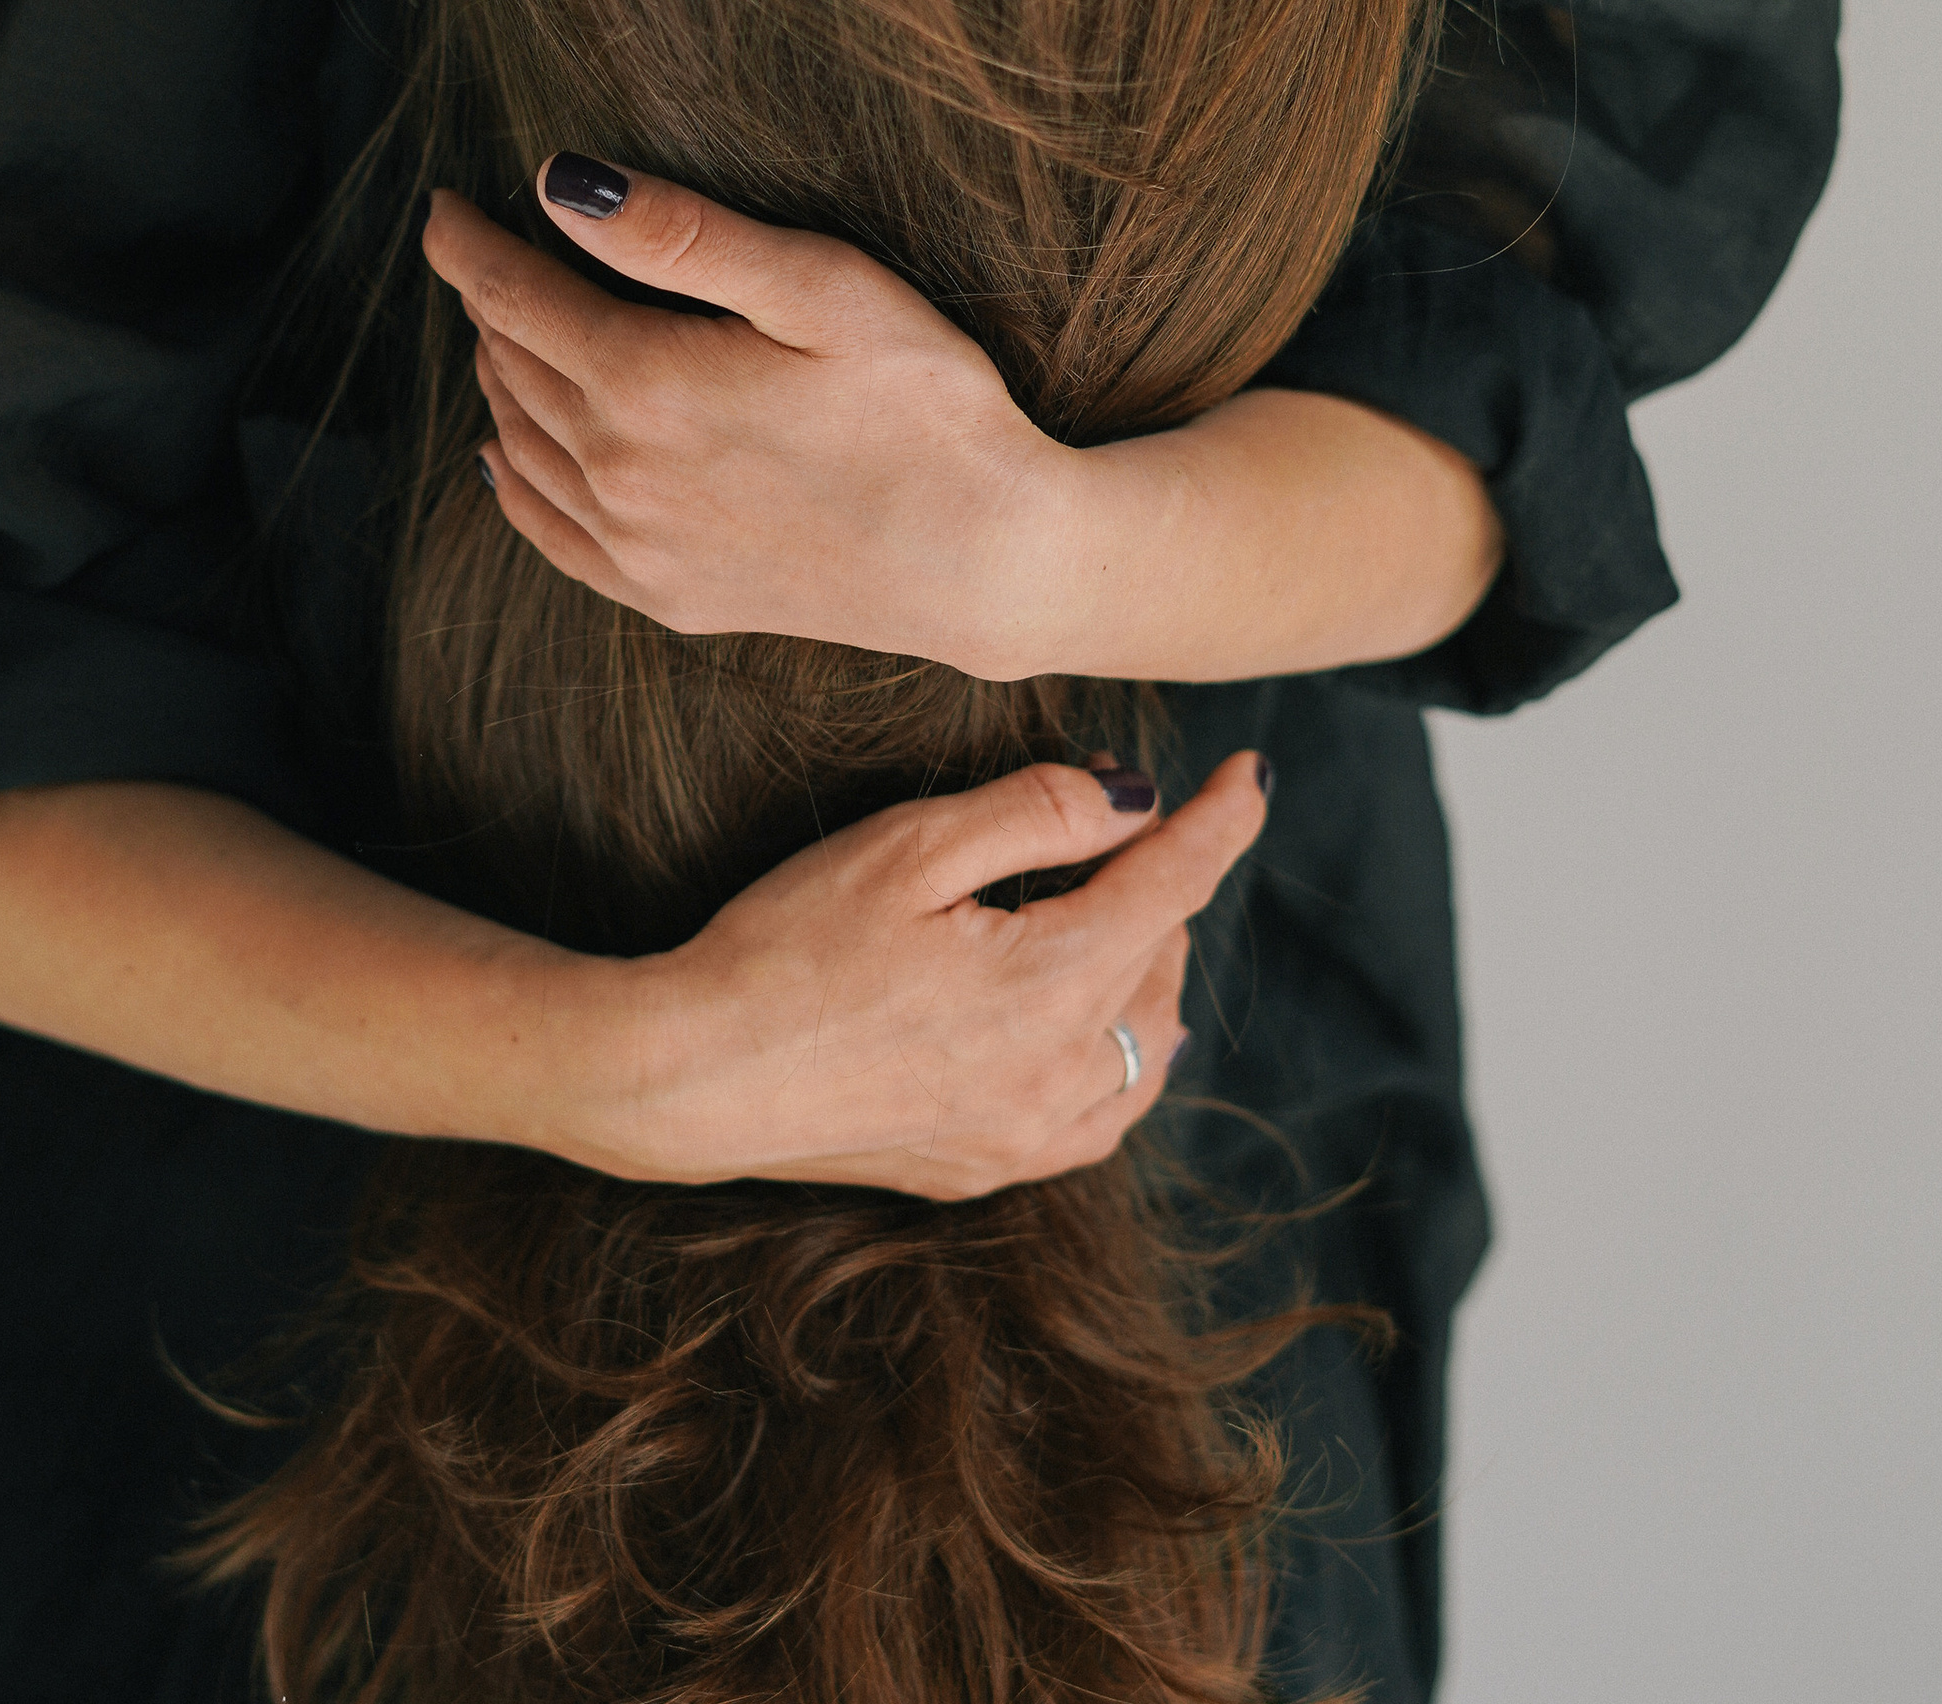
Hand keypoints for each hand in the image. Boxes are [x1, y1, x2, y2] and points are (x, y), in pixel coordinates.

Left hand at [425, 154, 1505, 685]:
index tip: (443, 206)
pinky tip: (504, 456)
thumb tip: (559, 185)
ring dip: (499, 381)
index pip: (514, 297)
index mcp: (645, 384)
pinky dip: (511, 483)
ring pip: (519, 445)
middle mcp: (618, 474)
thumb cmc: (930, 410)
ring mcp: (637, 547)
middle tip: (489, 252)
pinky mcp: (668, 596)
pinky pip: (549, 534)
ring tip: (503, 331)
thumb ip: (683, 237)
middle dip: (489, 302)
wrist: (991, 564)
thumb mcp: (822, 289)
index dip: (468, 245)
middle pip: (511, 368)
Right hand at [568, 752, 1267, 1198]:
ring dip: (1148, 970)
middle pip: (1160, 957)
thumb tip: (1135, 800)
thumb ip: (1038, 814)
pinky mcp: (984, 1169)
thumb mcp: (909, 847)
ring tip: (1120, 913)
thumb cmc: (785, 945)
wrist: (692, 1074)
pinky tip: (1092, 1027)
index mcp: (1052, 982)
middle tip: (1109, 818)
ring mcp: (1025, 1134)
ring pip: (1146, 1046)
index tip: (1250, 773)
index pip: (1174, 884)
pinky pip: (1101, 1114)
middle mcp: (1059, 1072)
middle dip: (1158, 879)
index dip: (1220, 819)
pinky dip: (1121, 1055)